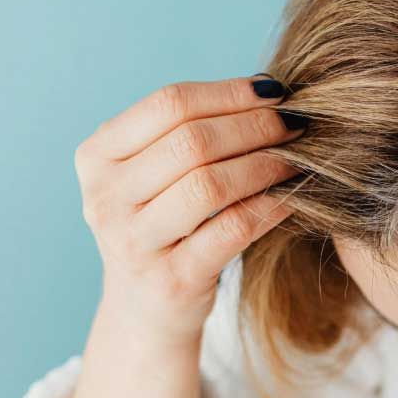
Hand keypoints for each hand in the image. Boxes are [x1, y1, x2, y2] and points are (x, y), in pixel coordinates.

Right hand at [74, 74, 305, 343]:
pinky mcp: (171, 280)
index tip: (276, 91)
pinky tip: (293, 196)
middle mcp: (105, 197)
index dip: (229, 93)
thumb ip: (193, 131)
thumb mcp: (156, 174)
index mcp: (98, 156)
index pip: (169, 104)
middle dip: (255, 126)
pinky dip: (270, 206)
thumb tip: (268, 89)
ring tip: (299, 157)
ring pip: (210, 185)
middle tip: (298, 124)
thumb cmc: (165, 224)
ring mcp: (134, 242)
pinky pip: (232, 229)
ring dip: (266, 165)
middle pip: (191, 142)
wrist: (146, 308)